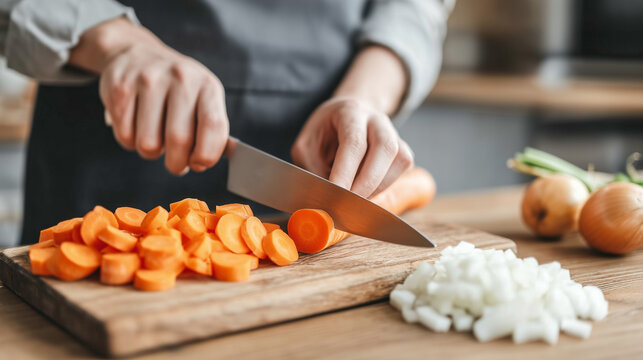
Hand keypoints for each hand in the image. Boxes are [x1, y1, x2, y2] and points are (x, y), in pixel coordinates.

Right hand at [72, 18, 228, 174]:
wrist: (138, 55)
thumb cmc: (177, 88)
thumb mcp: (203, 100)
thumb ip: (212, 130)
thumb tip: (216, 160)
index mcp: (207, 85)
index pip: (213, 127)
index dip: (207, 155)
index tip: (199, 163)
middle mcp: (180, 78)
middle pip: (179, 140)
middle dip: (176, 163)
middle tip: (175, 162)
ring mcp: (148, 80)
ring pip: (148, 144)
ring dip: (151, 152)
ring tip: (155, 137)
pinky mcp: (120, 88)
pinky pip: (124, 136)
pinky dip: (130, 141)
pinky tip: (136, 126)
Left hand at [291, 97, 413, 198]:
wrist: (343, 117)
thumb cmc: (323, 133)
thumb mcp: (306, 146)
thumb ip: (312, 168)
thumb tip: (324, 197)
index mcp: (350, 112)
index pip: (354, 142)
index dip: (346, 171)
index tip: (336, 194)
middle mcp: (376, 119)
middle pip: (384, 148)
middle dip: (367, 182)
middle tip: (349, 204)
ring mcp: (393, 132)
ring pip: (400, 159)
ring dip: (379, 186)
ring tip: (356, 200)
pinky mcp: (401, 148)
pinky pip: (403, 168)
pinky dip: (387, 185)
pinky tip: (368, 192)